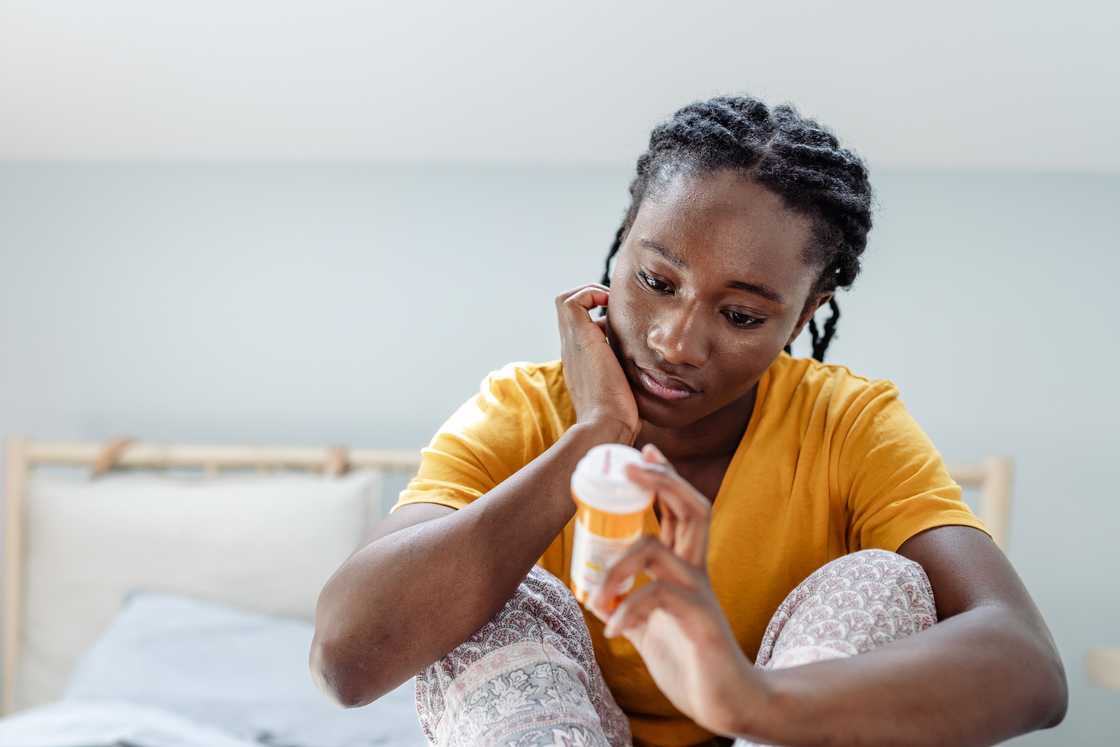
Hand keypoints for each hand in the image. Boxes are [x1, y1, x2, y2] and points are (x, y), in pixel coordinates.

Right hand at [555, 283, 638, 443]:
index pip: (582, 328)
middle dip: (594, 300)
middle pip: (571, 311)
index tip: (621, 323)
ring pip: (567, 301)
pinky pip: (571, 301)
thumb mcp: (626, 388)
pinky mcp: (580, 337)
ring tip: (613, 304)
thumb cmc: (621, 416)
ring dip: (590, 294)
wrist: (607, 425)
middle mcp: (573, 349)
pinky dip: (590, 294)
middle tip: (617, 308)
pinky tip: (613, 307)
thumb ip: (631, 374)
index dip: (599, 317)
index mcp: (582, 362)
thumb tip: (652, 368)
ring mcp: (573, 343)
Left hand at [587, 444, 763, 736]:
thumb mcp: (652, 623)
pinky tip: (612, 631)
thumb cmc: (690, 660)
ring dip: (617, 565)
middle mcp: (697, 572)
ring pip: (659, 549)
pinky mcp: (699, 620)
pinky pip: (657, 597)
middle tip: (631, 465)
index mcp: (687, 567)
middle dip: (662, 480)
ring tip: (595, 593)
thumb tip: (593, 591)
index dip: (665, 478)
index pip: (682, 510)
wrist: (726, 702)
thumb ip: (630, 602)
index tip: (644, 450)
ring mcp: (700, 594)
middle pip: (692, 508)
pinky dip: (626, 609)